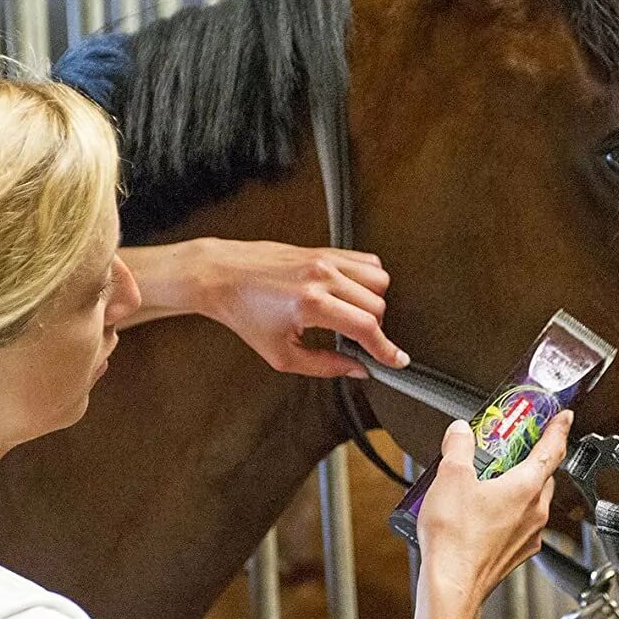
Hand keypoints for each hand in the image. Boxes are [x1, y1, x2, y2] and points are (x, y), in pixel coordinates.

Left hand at [194, 239, 409, 378]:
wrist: (221, 275)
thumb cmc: (244, 313)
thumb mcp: (281, 355)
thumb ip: (325, 366)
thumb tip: (357, 369)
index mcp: (310, 304)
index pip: (366, 327)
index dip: (386, 348)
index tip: (397, 360)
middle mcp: (322, 277)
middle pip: (377, 305)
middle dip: (374, 328)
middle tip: (358, 341)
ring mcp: (324, 259)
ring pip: (378, 279)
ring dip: (375, 302)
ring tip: (353, 315)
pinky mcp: (323, 249)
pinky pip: (366, 260)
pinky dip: (369, 279)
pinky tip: (352, 293)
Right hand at [415, 412, 571, 610]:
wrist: (451, 586)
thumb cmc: (456, 540)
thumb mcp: (451, 477)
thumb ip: (459, 447)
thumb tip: (460, 432)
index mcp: (526, 487)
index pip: (553, 449)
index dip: (559, 428)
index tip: (563, 417)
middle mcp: (535, 512)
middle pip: (544, 475)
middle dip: (533, 458)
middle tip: (516, 446)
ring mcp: (528, 536)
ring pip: (533, 501)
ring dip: (519, 486)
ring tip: (491, 479)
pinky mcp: (515, 554)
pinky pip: (520, 524)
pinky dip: (509, 511)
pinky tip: (483, 512)